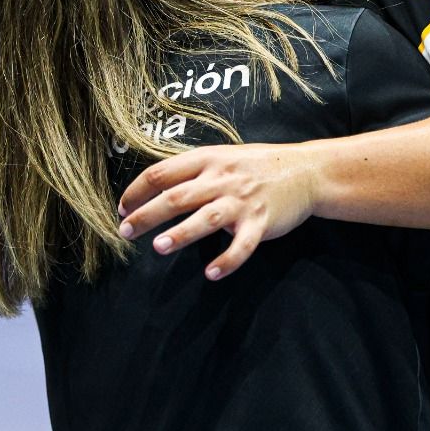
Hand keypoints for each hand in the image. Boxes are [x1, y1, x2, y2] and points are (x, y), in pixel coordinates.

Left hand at [116, 143, 322, 279]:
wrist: (307, 171)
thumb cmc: (258, 166)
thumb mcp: (223, 157)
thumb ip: (192, 170)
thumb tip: (154, 186)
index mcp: (207, 160)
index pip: (162, 173)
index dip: (137, 190)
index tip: (122, 208)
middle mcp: (222, 179)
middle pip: (176, 196)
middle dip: (147, 214)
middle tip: (125, 231)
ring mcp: (242, 201)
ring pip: (206, 218)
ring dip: (181, 233)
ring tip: (159, 248)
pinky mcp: (261, 222)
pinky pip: (242, 245)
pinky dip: (227, 260)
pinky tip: (212, 273)